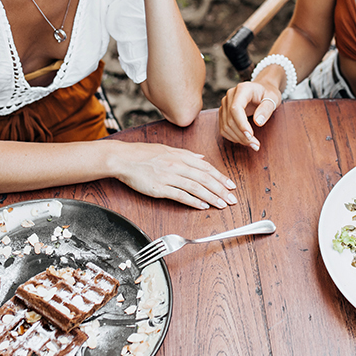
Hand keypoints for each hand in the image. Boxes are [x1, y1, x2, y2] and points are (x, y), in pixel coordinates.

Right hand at [111, 142, 236, 209]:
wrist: (123, 158)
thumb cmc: (142, 153)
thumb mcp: (166, 149)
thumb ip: (186, 154)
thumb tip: (201, 158)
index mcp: (180, 155)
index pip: (205, 167)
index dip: (220, 177)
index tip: (231, 185)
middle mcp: (177, 165)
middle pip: (204, 178)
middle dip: (220, 189)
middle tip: (232, 198)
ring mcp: (169, 176)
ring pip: (196, 187)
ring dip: (211, 197)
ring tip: (222, 204)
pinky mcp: (160, 188)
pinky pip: (180, 195)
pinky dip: (193, 201)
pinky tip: (203, 206)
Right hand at [218, 81, 280, 150]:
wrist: (262, 89)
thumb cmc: (268, 93)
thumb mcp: (273, 98)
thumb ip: (266, 109)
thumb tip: (258, 122)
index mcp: (242, 89)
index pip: (235, 108)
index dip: (241, 124)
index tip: (251, 135)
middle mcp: (230, 96)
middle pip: (230, 119)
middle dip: (242, 135)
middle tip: (256, 145)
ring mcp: (225, 104)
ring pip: (225, 126)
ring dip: (238, 139)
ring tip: (253, 144)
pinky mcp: (223, 113)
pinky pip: (224, 129)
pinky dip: (233, 137)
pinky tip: (245, 140)